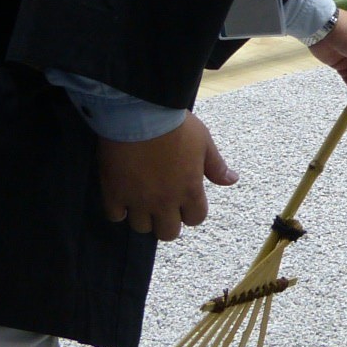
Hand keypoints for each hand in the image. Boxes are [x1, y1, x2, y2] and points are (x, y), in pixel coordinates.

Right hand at [97, 113, 236, 240]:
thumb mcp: (204, 142)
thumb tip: (232, 180)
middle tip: (162, 206)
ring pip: (141, 228)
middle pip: (168, 233)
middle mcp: (165, 202)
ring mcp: (138, 200)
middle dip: (168, 222)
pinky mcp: (114, 193)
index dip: (191, 212)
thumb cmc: (175, 125)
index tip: (185, 201)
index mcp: (190, 190)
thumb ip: (216, 166)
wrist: (139, 113)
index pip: (195, 219)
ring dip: (143, 217)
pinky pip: (115, 216)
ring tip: (141, 200)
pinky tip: (121, 196)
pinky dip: (118, 210)